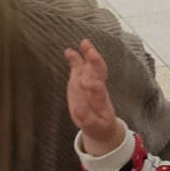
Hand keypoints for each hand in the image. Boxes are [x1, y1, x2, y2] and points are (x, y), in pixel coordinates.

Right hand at [65, 39, 125, 153]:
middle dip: (96, 63)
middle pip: (99, 73)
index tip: (85, 83)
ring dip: (88, 54)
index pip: (99, 92)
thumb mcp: (94, 127)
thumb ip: (88, 119)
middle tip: (91, 53)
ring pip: (90, 66)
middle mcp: (96, 88)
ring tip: (84, 43)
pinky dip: (75, 59)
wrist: (100, 124)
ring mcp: (88, 82)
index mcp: (101, 102)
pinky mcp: (79, 80)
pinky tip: (68, 51)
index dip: (94, 87)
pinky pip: (78, 67)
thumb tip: (78, 110)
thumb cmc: (99, 126)